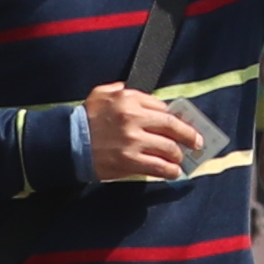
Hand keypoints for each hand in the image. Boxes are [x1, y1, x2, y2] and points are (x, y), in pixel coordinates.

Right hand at [82, 83, 208, 184]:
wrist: (66, 143)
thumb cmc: (84, 118)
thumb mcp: (101, 94)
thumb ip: (121, 90)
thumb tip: (142, 95)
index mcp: (129, 99)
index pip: (163, 108)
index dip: (176, 118)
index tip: (182, 125)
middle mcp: (134, 118)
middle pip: (173, 127)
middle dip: (189, 136)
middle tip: (197, 143)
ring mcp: (133, 141)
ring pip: (169, 148)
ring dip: (179, 156)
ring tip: (180, 160)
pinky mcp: (130, 161)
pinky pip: (159, 167)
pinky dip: (170, 171)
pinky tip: (174, 173)